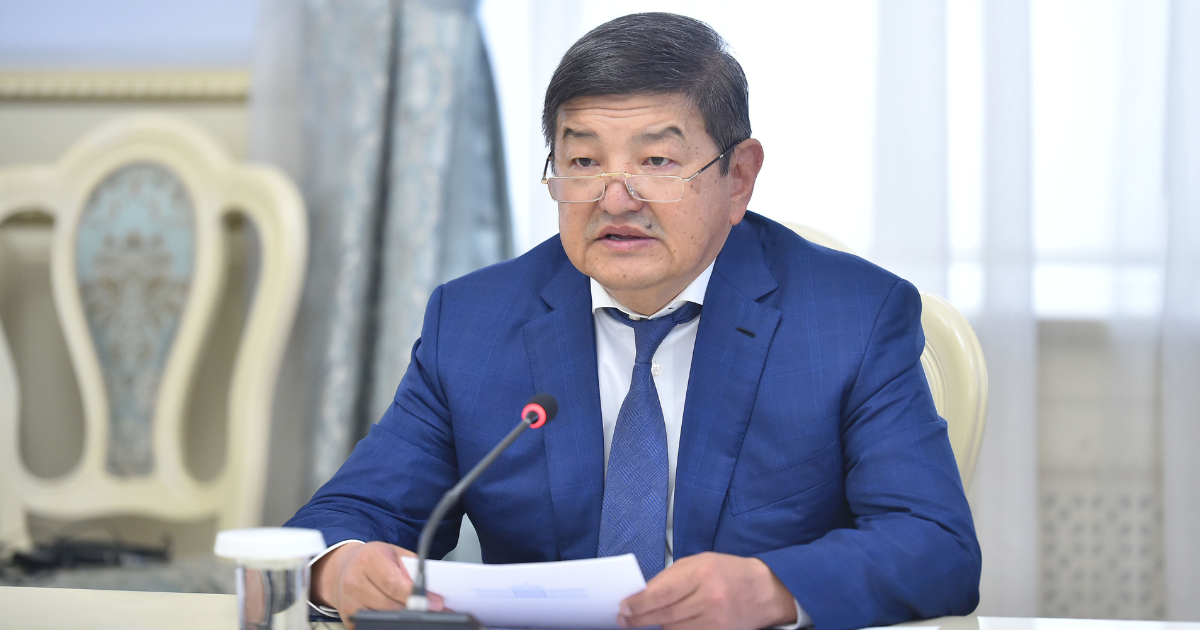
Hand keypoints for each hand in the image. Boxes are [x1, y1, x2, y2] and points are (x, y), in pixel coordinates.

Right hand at [311, 541, 444, 628]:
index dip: (416, 595)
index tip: (435, 603)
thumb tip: (429, 588)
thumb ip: (411, 567)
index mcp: (368, 560)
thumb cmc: (372, 559)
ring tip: (416, 612)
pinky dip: (389, 622)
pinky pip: (373, 624)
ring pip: (383, 618)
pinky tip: (397, 617)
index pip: (394, 583)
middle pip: (390, 605)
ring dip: (402, 617)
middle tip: (432, 610)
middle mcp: (354, 581)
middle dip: (414, 609)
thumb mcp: (393, 553)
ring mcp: (349, 602)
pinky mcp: (348, 618)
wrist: (343, 567)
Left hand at [617, 552, 796, 629]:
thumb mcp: (698, 562)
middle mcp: (710, 598)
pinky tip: (669, 624)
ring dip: (658, 624)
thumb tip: (642, 593)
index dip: (639, 604)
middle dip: (640, 618)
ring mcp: (715, 620)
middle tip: (625, 619)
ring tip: (648, 618)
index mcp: (702, 573)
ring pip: (674, 628)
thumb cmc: (727, 572)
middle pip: (665, 614)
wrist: (763, 591)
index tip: (624, 608)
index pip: (662, 594)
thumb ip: (670, 577)